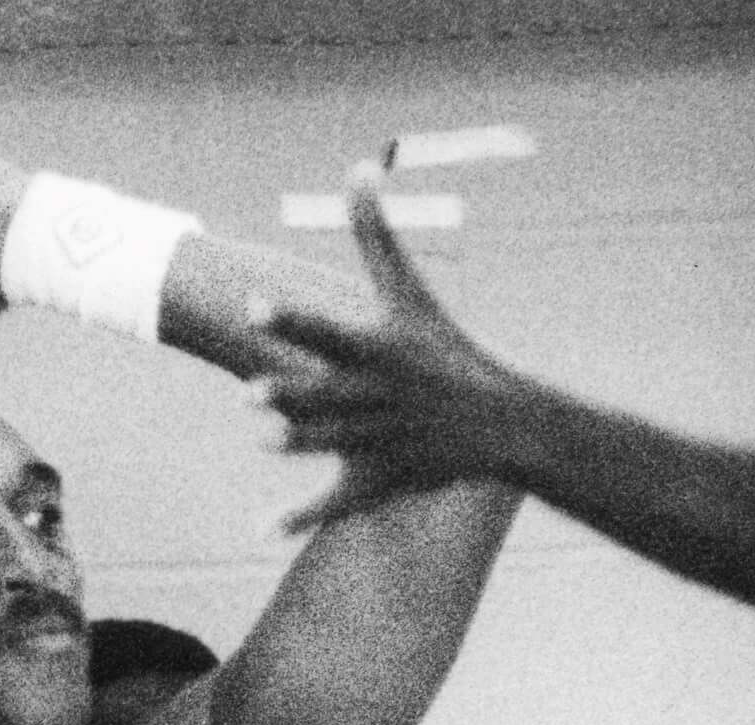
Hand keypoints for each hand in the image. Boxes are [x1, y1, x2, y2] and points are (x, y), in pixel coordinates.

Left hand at [259, 174, 526, 531]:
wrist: (503, 420)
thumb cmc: (446, 348)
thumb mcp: (411, 293)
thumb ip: (374, 235)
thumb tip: (359, 165)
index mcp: (382, 349)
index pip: (329, 330)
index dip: (293, 319)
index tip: (255, 306)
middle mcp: (379, 395)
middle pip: (328, 392)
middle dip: (294, 393)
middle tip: (251, 392)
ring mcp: (381, 439)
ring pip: (332, 443)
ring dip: (300, 443)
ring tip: (263, 438)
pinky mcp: (381, 478)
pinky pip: (339, 501)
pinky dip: (302, 518)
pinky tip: (263, 529)